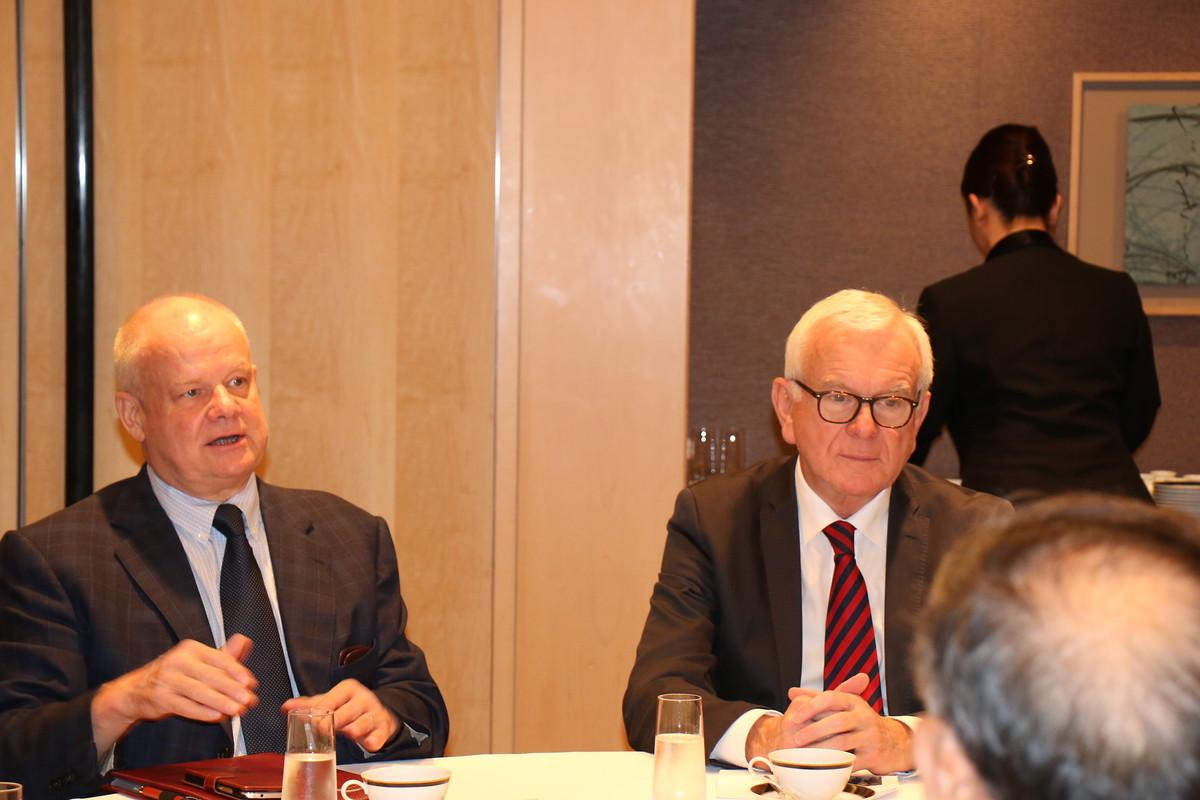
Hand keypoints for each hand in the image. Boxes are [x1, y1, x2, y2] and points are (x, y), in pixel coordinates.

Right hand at [91, 635, 258, 753]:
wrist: (136, 690)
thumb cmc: (175, 675)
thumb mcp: (198, 661)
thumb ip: (224, 655)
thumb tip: (245, 641)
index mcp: (191, 649)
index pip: (219, 658)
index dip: (237, 671)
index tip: (251, 683)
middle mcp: (178, 661)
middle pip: (211, 676)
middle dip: (233, 689)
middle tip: (249, 700)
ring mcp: (167, 679)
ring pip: (199, 692)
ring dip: (221, 702)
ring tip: (238, 710)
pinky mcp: (160, 698)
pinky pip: (185, 707)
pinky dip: (203, 712)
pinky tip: (218, 717)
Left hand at [283, 680, 398, 752]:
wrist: (379, 712)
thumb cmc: (350, 707)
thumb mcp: (331, 701)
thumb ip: (309, 705)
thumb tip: (286, 707)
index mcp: (348, 688)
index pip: (329, 701)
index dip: (318, 714)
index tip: (311, 723)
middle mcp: (363, 699)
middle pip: (343, 714)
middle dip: (332, 725)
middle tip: (322, 732)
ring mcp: (375, 714)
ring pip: (359, 726)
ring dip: (351, 733)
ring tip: (347, 734)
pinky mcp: (383, 729)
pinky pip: (377, 738)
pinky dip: (371, 742)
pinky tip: (367, 743)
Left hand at [746, 674, 912, 773]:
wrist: (892, 741)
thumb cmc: (861, 722)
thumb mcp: (844, 705)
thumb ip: (817, 698)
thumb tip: (793, 692)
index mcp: (854, 701)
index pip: (831, 698)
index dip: (811, 707)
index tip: (795, 717)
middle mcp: (864, 716)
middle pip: (836, 721)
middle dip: (813, 731)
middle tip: (796, 739)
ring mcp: (870, 736)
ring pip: (842, 742)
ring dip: (820, 749)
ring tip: (804, 753)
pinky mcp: (873, 755)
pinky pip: (850, 761)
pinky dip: (834, 762)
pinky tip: (821, 763)